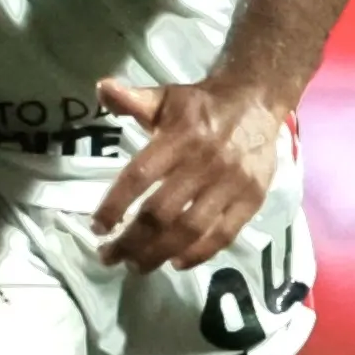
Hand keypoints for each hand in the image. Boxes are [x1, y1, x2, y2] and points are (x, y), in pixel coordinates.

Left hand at [89, 74, 281, 269]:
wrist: (257, 102)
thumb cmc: (201, 106)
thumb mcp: (166, 97)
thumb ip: (133, 100)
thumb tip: (102, 89)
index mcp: (179, 137)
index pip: (140, 176)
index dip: (115, 205)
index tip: (97, 227)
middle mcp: (205, 163)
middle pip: (161, 212)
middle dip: (131, 241)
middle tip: (109, 256)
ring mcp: (231, 184)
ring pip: (190, 229)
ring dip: (159, 253)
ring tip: (136, 266)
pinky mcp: (252, 199)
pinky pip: (224, 234)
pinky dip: (199, 254)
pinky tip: (176, 263)